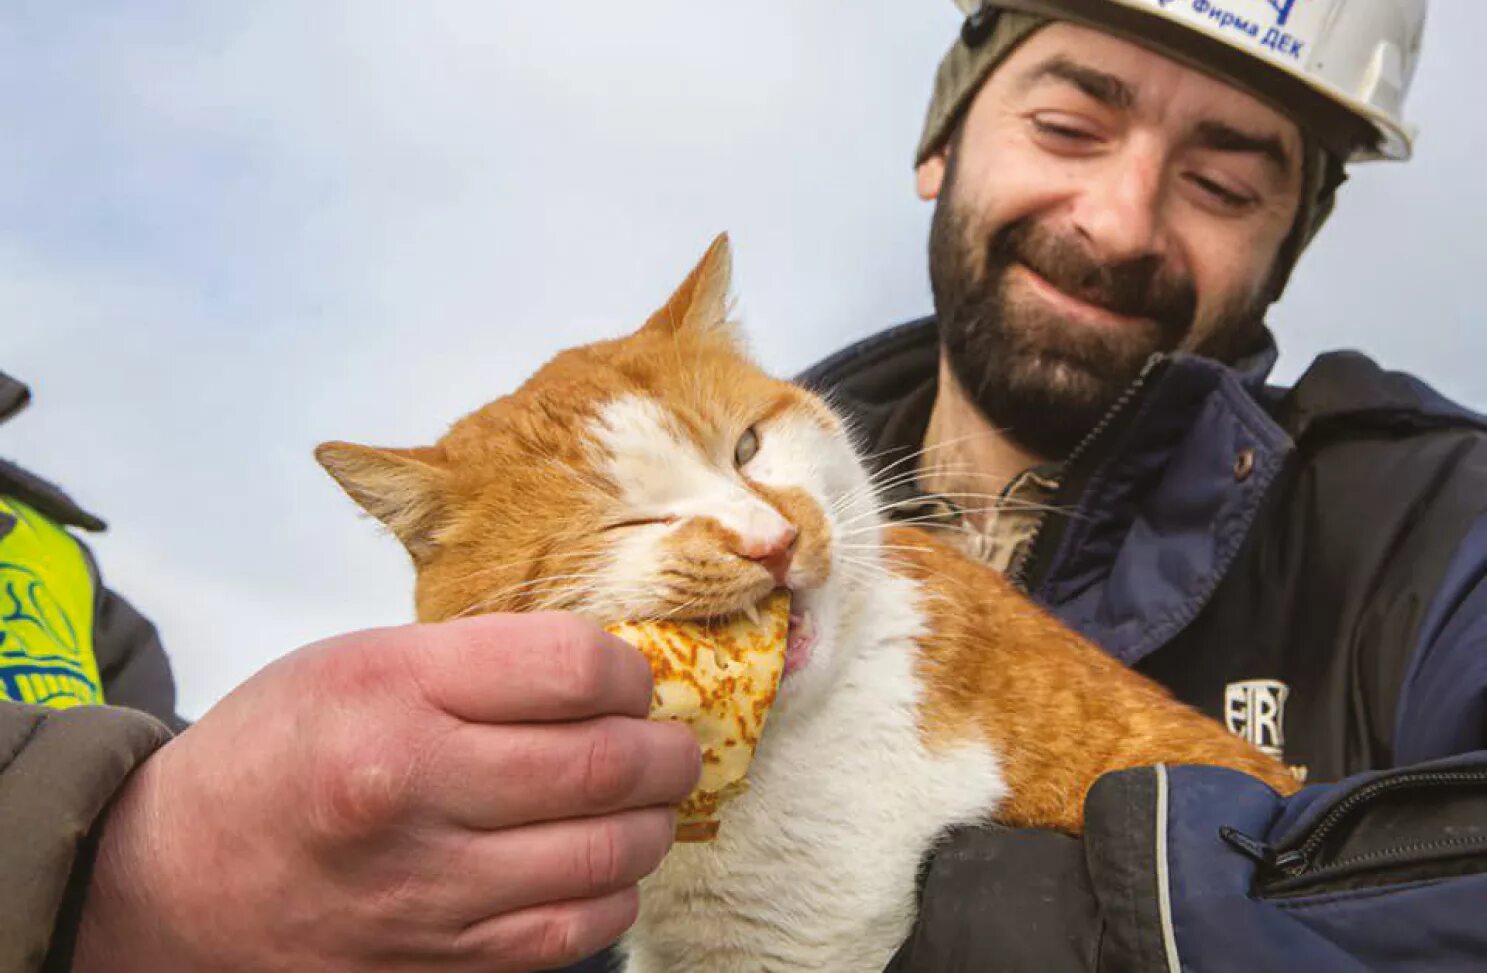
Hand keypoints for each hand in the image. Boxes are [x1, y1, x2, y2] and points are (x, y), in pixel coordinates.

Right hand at [74, 613, 700, 971]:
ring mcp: (428, 891)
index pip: (573, 670)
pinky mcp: (439, 962)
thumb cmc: (275, 752)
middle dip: (667, 750)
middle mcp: (413, 792)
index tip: (631, 680)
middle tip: (673, 742)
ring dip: (654, 824)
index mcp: (393, 693)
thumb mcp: (361, 662)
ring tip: (650, 801)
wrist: (174, 880)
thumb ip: (483, 661)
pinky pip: (572, 933)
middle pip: (605, 766)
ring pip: (606, 857)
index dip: (629, 672)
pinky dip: (613, 894)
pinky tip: (606, 865)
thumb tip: (608, 676)